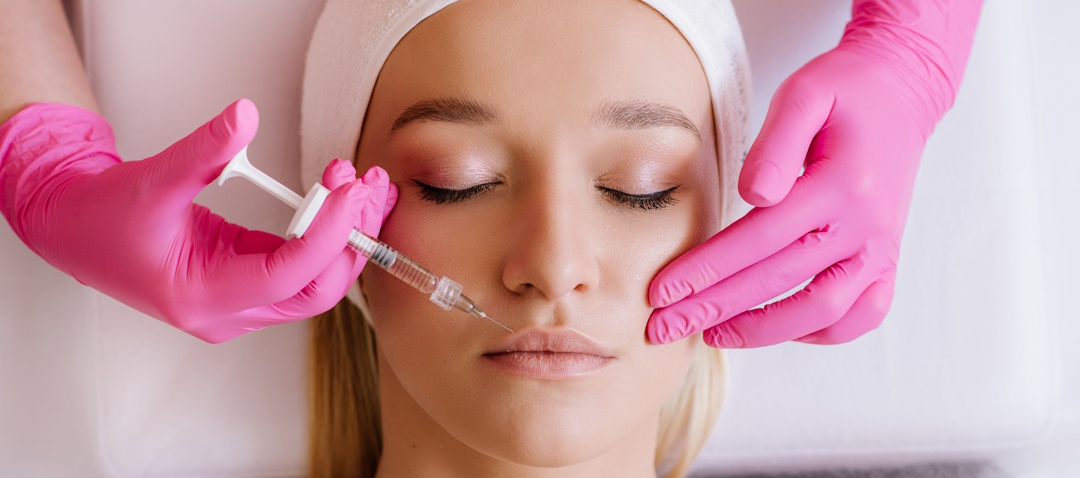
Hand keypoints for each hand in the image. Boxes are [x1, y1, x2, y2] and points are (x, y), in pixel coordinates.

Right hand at [0, 99, 396, 342]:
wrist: (76, 232)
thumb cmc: (103, 218)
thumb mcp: (151, 179)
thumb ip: (203, 150)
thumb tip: (245, 116)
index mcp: (199, 297)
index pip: (285, 276)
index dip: (325, 235)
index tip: (349, 192)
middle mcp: (226, 313)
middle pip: (313, 290)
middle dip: (349, 238)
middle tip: (368, 188)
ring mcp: (239, 306)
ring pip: (312, 284)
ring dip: (345, 237)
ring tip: (366, 189)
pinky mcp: (246, 287)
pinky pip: (299, 270)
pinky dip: (325, 237)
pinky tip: (344, 203)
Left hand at [646, 1, 981, 347]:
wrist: (902, 92)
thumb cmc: (844, 91)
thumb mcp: (805, 94)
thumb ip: (775, 144)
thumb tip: (751, 194)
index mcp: (842, 185)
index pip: (759, 239)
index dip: (706, 269)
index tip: (662, 292)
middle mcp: (867, 226)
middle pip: (780, 282)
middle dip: (714, 308)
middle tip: (663, 326)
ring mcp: (881, 249)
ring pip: (823, 312)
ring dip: (762, 331)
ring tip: (711, 334)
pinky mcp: (888, 260)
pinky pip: (861, 315)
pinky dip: (819, 332)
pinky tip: (778, 328)